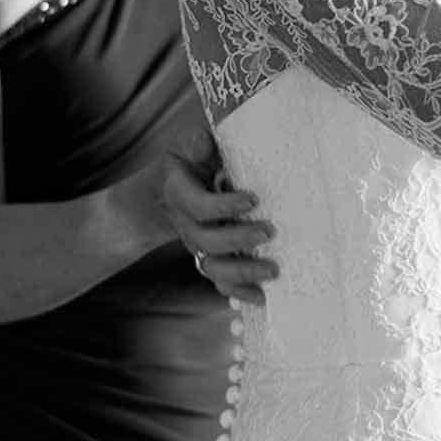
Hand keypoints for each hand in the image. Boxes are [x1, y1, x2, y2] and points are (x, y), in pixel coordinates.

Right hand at [159, 127, 277, 305]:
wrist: (167, 191)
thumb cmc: (190, 162)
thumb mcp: (190, 146)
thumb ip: (201, 144)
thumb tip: (210, 142)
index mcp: (180, 194)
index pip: (198, 206)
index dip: (223, 206)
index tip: (253, 199)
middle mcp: (188, 225)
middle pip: (207, 241)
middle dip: (239, 240)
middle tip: (269, 231)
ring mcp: (198, 246)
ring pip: (214, 268)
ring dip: (243, 272)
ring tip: (273, 269)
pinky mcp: (210, 259)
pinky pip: (221, 283)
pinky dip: (240, 293)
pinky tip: (263, 298)